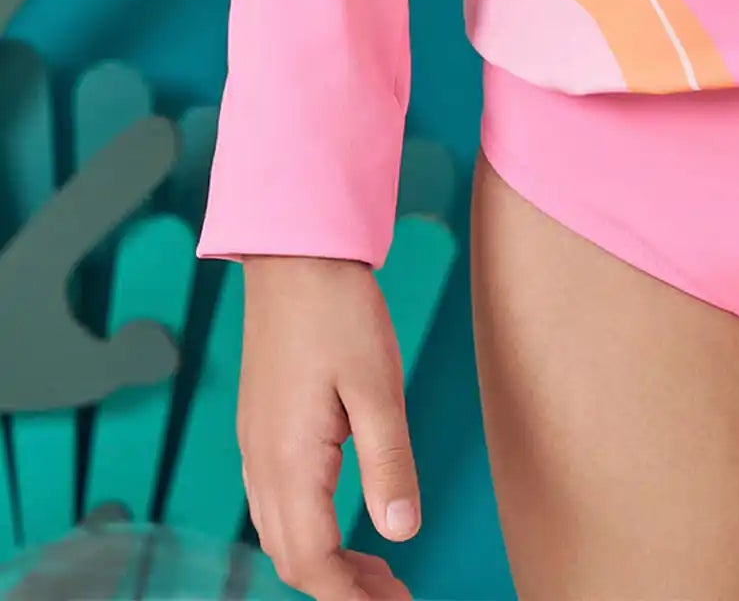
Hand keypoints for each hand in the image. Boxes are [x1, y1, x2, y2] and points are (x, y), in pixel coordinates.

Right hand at [237, 255, 420, 598]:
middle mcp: (261, 462)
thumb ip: (388, 464)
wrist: (293, 253)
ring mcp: (255, 444)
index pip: (313, 560)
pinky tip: (343, 519)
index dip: (351, 597)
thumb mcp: (377, 386)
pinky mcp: (260, 426)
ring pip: (280, 532)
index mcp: (289, 460)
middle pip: (291, 557)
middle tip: (394, 594)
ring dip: (323, 562)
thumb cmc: (338, 311)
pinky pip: (275, 501)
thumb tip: (402, 531)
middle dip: (340, 589)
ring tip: (376, 570)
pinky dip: (307, 528)